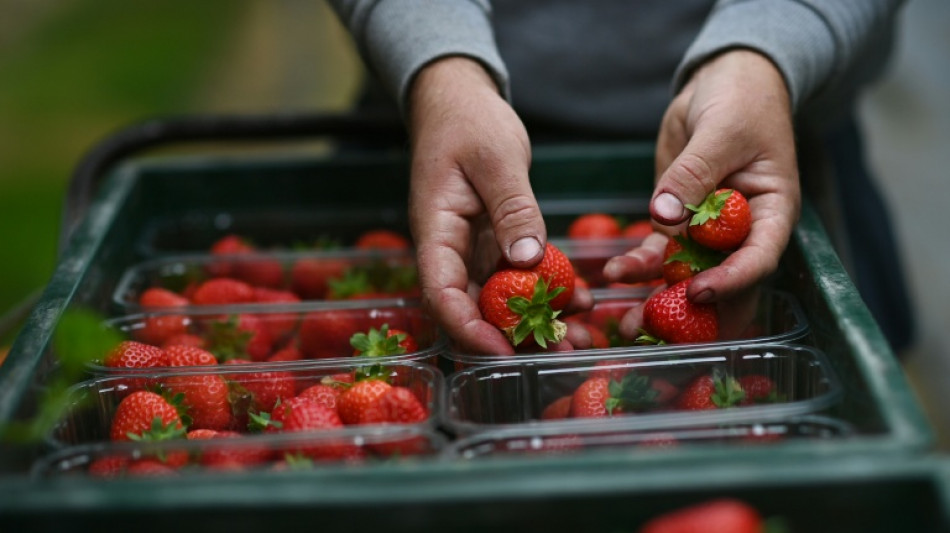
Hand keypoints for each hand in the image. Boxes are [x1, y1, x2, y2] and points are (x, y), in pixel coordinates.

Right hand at [407, 57, 592, 354]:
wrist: (459, 100)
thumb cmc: (468, 121)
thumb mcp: (495, 159)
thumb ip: (513, 209)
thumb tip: (529, 262)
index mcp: (436, 231)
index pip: (442, 294)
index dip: (470, 329)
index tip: (505, 350)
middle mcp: (451, 250)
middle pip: (473, 308)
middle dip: (512, 338)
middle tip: (561, 353)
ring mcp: (472, 249)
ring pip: (499, 299)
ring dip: (535, 322)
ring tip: (579, 337)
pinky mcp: (494, 243)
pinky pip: (518, 277)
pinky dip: (546, 292)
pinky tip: (580, 301)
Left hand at [605, 49, 799, 305]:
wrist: (724, 81)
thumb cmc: (741, 101)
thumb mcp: (722, 131)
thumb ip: (693, 175)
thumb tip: (663, 215)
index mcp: (772, 212)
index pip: (758, 258)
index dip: (731, 281)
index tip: (699, 293)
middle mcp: (742, 231)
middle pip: (723, 283)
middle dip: (691, 312)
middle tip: (656, 332)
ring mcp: (708, 231)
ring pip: (685, 276)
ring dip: (656, 300)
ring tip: (625, 323)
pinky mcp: (678, 222)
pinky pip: (658, 253)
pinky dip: (638, 267)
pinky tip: (614, 276)